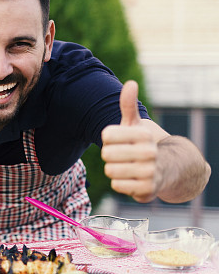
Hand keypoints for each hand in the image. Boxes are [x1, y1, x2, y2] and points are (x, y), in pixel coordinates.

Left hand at [101, 80, 158, 201]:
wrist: (167, 168)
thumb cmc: (141, 143)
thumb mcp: (134, 124)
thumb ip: (128, 105)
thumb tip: (130, 83)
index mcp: (143, 134)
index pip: (106, 135)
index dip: (109, 139)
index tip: (120, 140)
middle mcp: (150, 152)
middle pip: (106, 154)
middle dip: (110, 156)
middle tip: (123, 156)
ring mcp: (150, 172)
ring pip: (110, 171)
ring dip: (114, 170)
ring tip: (128, 167)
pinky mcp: (148, 190)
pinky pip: (117, 186)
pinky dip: (120, 183)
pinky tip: (132, 179)